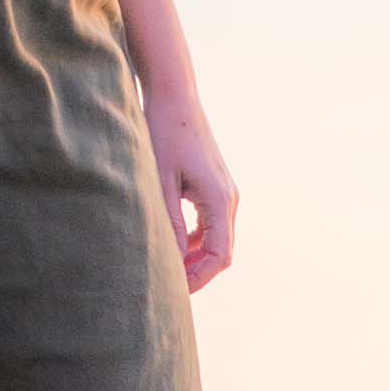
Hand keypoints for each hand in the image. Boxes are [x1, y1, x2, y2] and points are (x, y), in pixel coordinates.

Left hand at [147, 101, 237, 291]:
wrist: (175, 97)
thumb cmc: (164, 134)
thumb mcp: (160, 181)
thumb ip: (167, 222)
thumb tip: (170, 262)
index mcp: (220, 200)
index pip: (219, 256)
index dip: (198, 279)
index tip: (173, 292)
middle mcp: (229, 199)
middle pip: (220, 252)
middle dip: (197, 273)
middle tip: (167, 289)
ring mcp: (224, 192)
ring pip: (216, 239)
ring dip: (195, 258)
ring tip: (166, 271)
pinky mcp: (214, 186)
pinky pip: (209, 224)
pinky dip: (194, 241)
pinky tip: (169, 245)